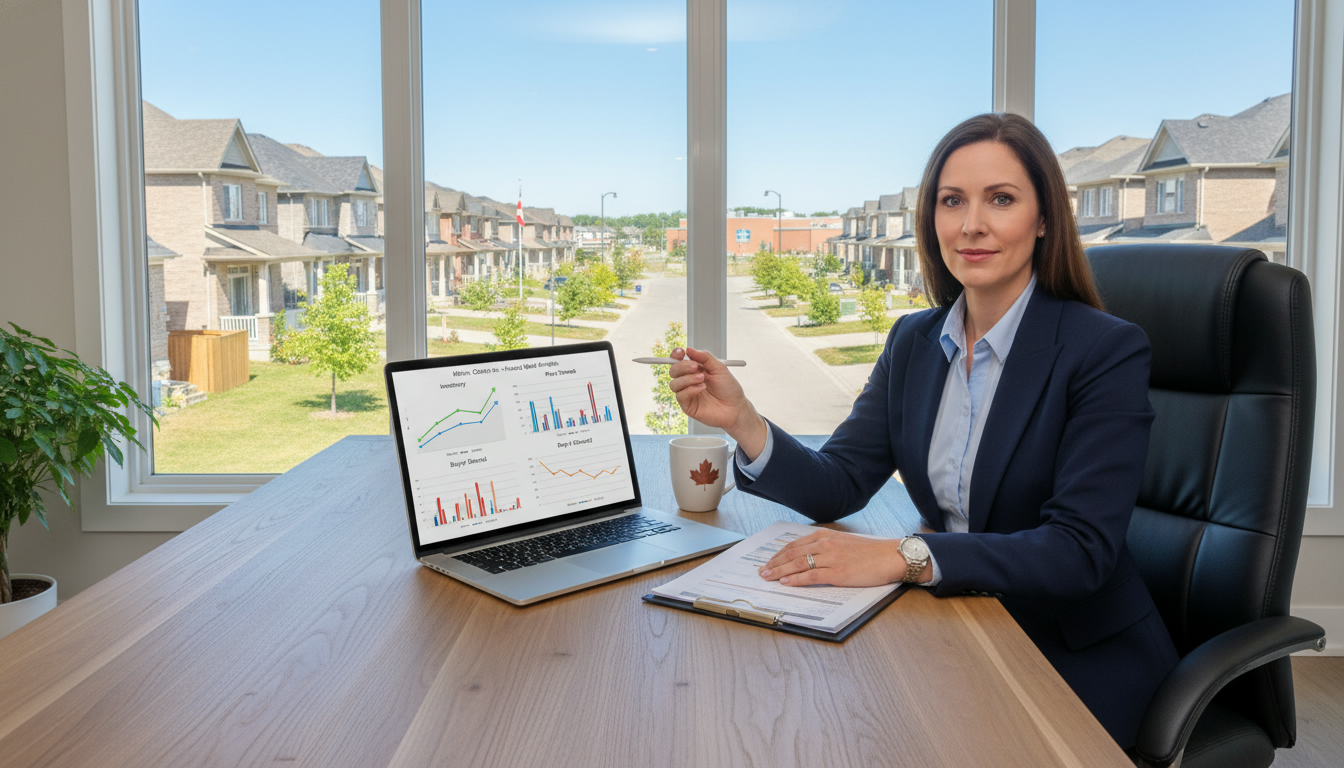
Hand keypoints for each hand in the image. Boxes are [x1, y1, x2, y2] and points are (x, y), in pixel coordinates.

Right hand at [668, 347, 766, 456]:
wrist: (736, 407)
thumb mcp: (719, 368)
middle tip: (695, 367)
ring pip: (674, 384)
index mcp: (694, 370)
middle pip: (673, 371)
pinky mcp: (687, 406)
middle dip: (682, 367)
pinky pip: (680, 396)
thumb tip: (688, 349)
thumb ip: (704, 357)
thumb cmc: (729, 388)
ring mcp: (687, 394)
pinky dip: (690, 390)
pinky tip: (702, 388)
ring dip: (687, 379)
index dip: (676, 355)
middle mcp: (688, 381)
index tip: (681, 352)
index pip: (678, 361)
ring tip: (702, 379)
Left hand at [758, 529, 918, 587]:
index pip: (795, 545)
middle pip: (792, 554)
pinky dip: (795, 579)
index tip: (768, 561)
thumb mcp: (843, 542)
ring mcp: (830, 558)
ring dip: (779, 571)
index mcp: (825, 535)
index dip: (779, 554)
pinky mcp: (837, 572)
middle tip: (761, 571)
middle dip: (774, 563)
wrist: (889, 556)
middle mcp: (825, 544)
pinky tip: (785, 583)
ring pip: (797, 564)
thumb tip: (808, 555)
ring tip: (767, 577)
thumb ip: (825, 546)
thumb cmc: (869, 552)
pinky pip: (811, 576)